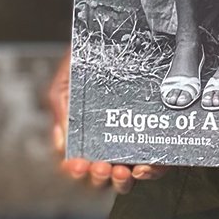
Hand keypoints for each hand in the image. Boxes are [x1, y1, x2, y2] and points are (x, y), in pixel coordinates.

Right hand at [47, 50, 164, 194]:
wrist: (118, 37)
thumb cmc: (89, 62)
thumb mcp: (67, 82)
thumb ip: (61, 107)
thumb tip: (62, 143)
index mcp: (85, 135)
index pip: (77, 164)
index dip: (75, 170)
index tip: (77, 165)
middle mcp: (108, 145)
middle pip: (101, 178)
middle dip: (98, 178)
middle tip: (100, 167)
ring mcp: (132, 145)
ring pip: (126, 178)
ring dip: (121, 181)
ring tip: (121, 170)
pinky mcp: (157, 141)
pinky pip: (156, 164)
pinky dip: (152, 171)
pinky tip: (146, 165)